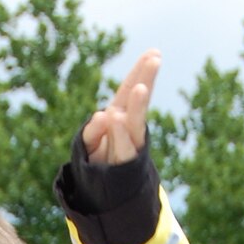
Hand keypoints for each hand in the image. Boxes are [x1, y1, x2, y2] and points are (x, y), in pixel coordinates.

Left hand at [81, 49, 161, 165]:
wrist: (101, 190)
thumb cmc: (96, 159)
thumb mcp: (88, 142)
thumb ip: (92, 131)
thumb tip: (102, 117)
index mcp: (120, 115)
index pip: (131, 90)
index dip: (141, 72)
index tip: (154, 53)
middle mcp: (128, 129)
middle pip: (138, 105)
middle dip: (145, 83)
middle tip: (154, 62)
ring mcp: (129, 147)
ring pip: (133, 127)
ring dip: (135, 108)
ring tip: (139, 88)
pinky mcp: (125, 165)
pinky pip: (123, 149)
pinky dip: (117, 133)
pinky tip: (110, 115)